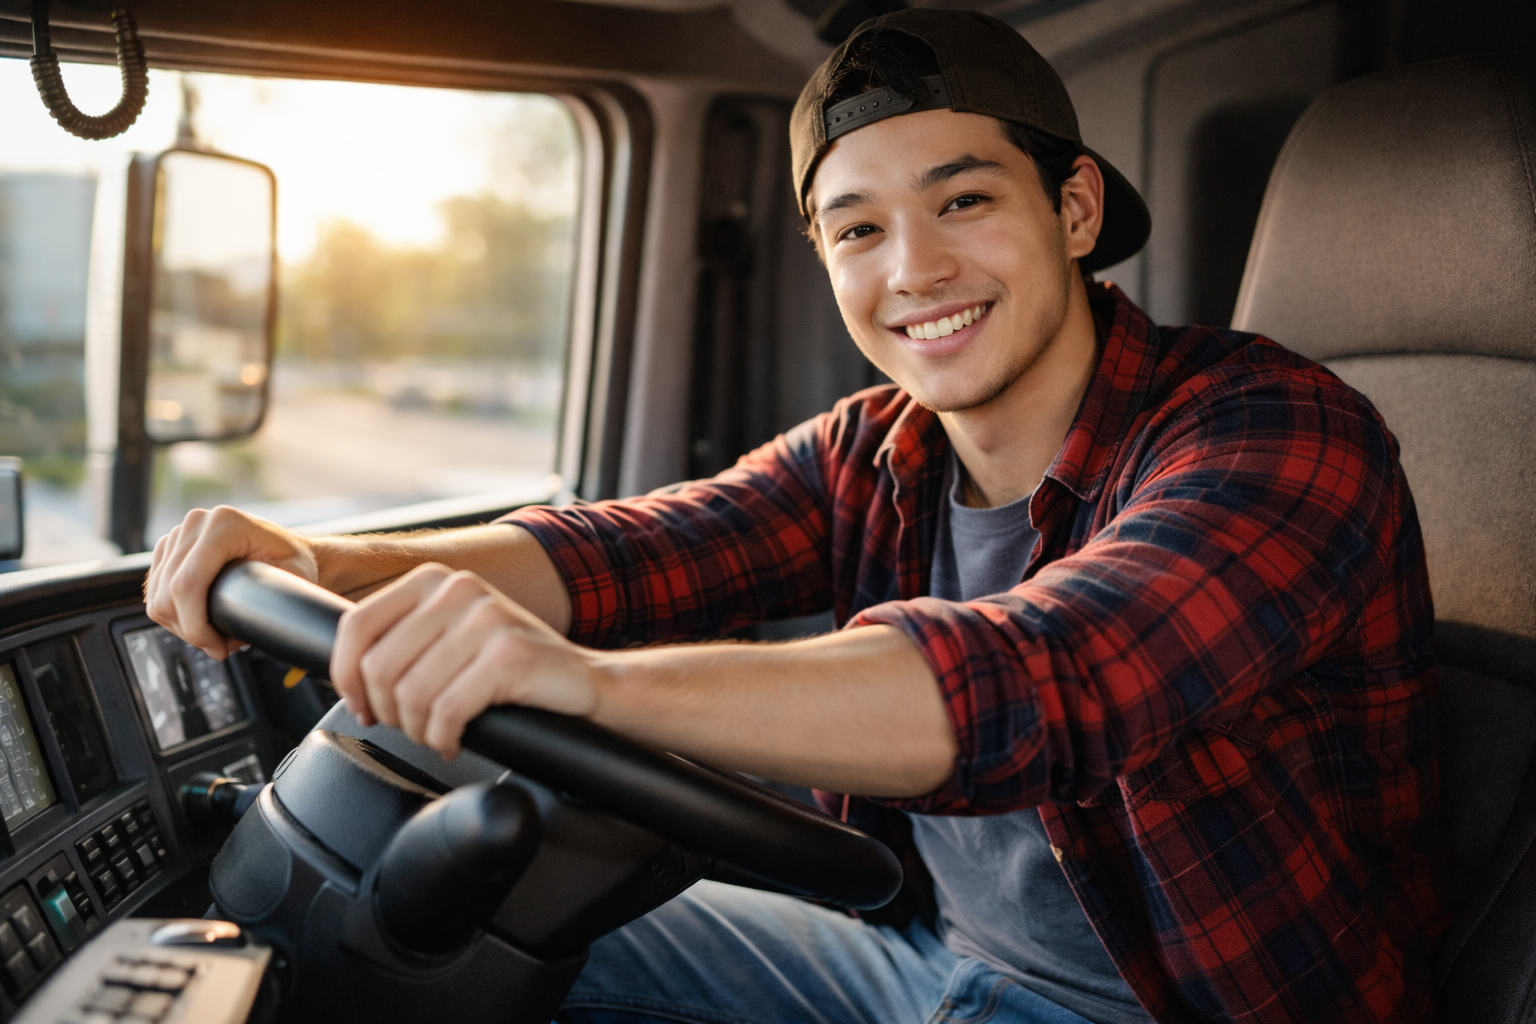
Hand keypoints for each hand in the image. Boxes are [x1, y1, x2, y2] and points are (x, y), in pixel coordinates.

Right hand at [145, 506, 318, 660]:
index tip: (217, 647)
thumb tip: (245, 632)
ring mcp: (180, 533)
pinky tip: (199, 620)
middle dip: (190, 631)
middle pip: (167, 593)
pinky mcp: (170, 547)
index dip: (195, 626)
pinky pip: (154, 590)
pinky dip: (173, 614)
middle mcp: (198, 523)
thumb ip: (274, 598)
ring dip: (181, 625)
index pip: (187, 584)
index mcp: (225, 524)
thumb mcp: (295, 575)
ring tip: (215, 634)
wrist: (288, 548)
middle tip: (220, 647)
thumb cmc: (294, 561)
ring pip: (157, 596)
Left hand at [331, 563, 599, 757]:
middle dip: (388, 712)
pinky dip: (443, 738)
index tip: (361, 706)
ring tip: (439, 734)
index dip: (345, 677)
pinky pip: (447, 712)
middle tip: (412, 726)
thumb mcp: (451, 636)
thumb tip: (346, 675)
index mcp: (435, 579)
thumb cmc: (511, 668)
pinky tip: (455, 740)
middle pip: (379, 668)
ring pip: (411, 695)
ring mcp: (487, 619)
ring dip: (419, 730)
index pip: (356, 626)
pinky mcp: (509, 655)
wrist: (583, 683)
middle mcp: (459, 589)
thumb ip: (404, 639)